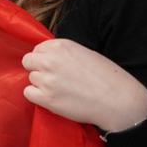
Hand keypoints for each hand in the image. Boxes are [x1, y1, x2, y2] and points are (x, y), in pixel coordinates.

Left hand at [22, 39, 146, 132]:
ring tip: (60, 90)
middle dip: (38, 69)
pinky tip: (53, 98)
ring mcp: (47, 79)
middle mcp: (51, 60)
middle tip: (52, 78)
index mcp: (61, 46)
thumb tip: (47, 57)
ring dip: (40, 84)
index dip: (44, 58)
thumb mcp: (85, 53)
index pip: (37, 49)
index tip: (54, 67)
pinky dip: (37, 96)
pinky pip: (28, 93)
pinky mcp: (47, 98)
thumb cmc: (106, 77)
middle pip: (28, 62)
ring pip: (31, 78)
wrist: (118, 100)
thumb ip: (63, 53)